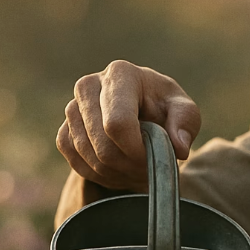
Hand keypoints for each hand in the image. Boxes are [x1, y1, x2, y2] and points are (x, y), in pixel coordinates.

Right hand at [57, 60, 200, 190]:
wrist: (143, 112)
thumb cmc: (166, 110)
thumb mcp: (185, 112)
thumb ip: (185, 125)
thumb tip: (179, 148)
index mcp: (121, 74)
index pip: (118, 123)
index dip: (135, 151)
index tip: (152, 159)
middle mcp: (89, 85)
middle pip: (102, 144)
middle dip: (129, 166)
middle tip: (148, 169)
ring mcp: (72, 107)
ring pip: (89, 156)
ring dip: (117, 173)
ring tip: (137, 168)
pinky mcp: (64, 129)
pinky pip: (75, 161)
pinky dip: (99, 174)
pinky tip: (119, 170)